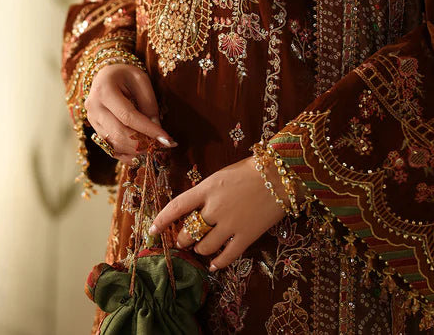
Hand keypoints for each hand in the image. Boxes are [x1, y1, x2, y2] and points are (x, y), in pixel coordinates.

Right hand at [85, 63, 176, 163]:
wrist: (106, 75)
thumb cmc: (126, 75)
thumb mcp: (141, 80)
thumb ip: (149, 104)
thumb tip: (156, 129)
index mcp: (105, 90)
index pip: (128, 116)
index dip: (148, 129)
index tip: (166, 139)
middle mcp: (94, 107)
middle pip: (118, 133)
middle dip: (143, 143)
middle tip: (163, 146)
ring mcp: (92, 120)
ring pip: (114, 143)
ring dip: (136, 150)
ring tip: (155, 148)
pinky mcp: (95, 130)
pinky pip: (110, 147)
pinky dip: (127, 154)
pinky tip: (141, 154)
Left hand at [149, 156, 286, 270]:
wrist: (281, 174)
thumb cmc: (252, 169)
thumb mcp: (223, 175)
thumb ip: (208, 192)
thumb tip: (195, 208)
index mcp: (208, 188)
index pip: (177, 206)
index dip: (162, 220)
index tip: (152, 230)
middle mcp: (215, 208)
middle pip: (189, 232)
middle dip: (183, 239)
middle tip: (184, 240)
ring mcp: (230, 224)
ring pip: (205, 247)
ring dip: (200, 250)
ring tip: (201, 248)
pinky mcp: (246, 236)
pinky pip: (227, 256)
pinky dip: (217, 263)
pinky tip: (213, 264)